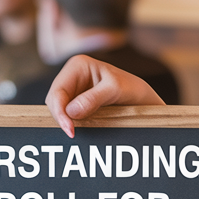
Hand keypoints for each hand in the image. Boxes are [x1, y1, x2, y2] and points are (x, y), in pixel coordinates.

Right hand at [46, 55, 165, 136]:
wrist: (144, 99)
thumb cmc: (132, 89)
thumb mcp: (116, 90)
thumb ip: (93, 99)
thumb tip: (71, 112)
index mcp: (78, 65)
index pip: (58, 91)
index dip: (60, 111)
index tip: (70, 129)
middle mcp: (72, 75)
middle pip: (54, 101)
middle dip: (61, 117)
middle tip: (73, 134)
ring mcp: (74, 89)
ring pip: (59, 109)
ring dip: (66, 121)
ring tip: (76, 132)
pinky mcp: (77, 102)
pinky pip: (67, 115)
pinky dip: (71, 123)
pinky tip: (78, 130)